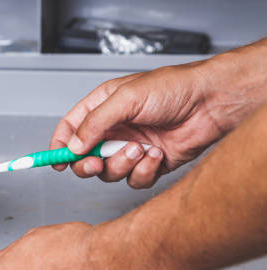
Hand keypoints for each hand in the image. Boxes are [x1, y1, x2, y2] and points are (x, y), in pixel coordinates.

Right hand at [50, 40, 266, 187]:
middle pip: (84, 158)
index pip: (70, 129)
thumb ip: (94, 124)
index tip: (57, 161)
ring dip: (122, 164)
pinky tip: (158, 155)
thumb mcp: (125, 99)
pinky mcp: (149, 164)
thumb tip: (73, 146)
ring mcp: (130, 148)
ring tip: (141, 149)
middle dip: (88, 165)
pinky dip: (144, 172)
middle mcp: (114, 130)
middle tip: (96, 163)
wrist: (212, 103)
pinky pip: (135, 180)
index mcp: (102, 108)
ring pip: (109, 172)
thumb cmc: (173, 89)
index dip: (59, 146)